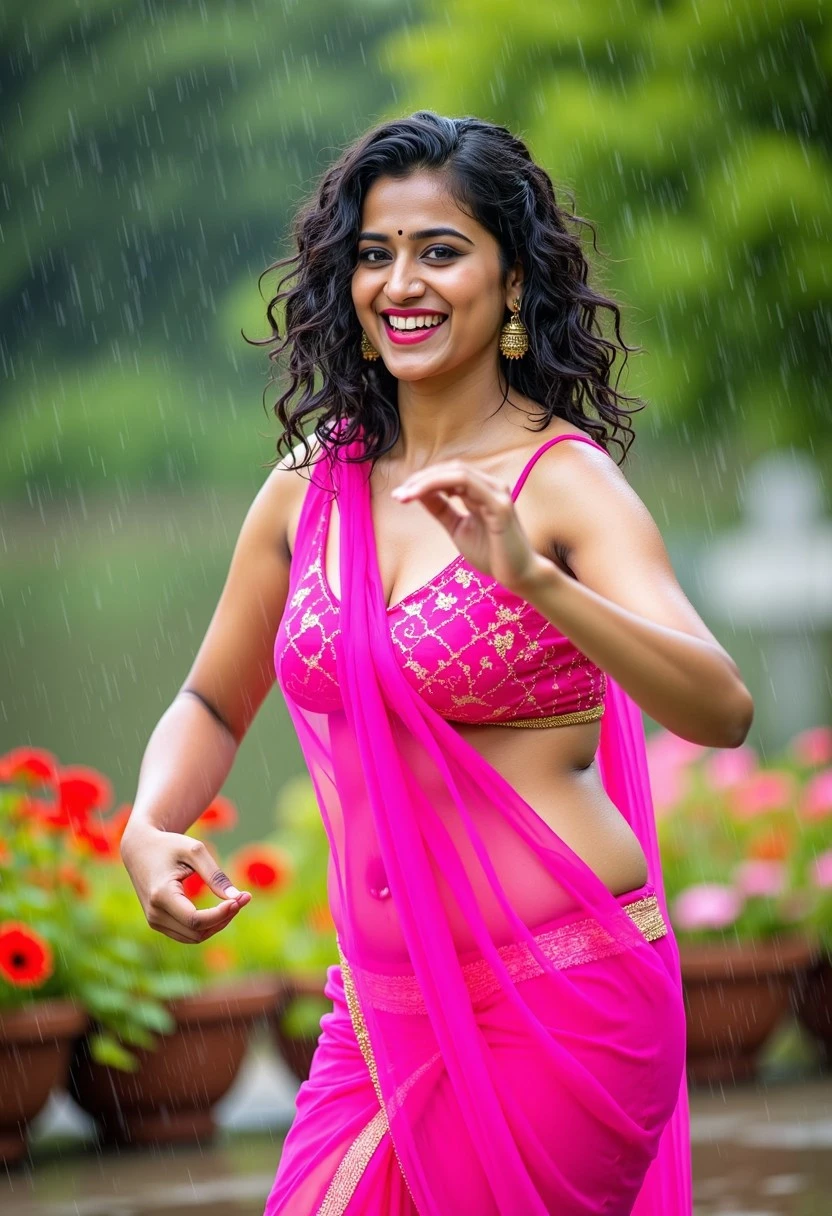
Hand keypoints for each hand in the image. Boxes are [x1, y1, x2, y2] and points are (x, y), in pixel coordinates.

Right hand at [120, 824, 250, 943]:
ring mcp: (154, 921)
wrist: (140, 849)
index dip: (222, 914)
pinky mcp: (158, 923)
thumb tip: (237, 897)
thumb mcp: (194, 851)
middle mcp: (154, 914)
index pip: (196, 920)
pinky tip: (221, 908)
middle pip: (197, 932)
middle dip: (224, 918)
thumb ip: (215, 875)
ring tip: (235, 901)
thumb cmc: (169, 846)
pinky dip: (207, 925)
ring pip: (194, 937)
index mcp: (161, 895)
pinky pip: (187, 934)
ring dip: (218, 923)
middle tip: (243, 897)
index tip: (242, 898)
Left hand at [391, 460, 554, 594]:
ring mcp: (497, 493)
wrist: (517, 575)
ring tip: (405, 495)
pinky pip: (467, 485)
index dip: (423, 480)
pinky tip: (422, 496)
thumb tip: (417, 492)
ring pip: (457, 473)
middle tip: (398, 494)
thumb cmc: (491, 553)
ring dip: (427, 480)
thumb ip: (440, 508)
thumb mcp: (457, 527)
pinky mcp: (500, 505)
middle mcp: (491, 486)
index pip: (449, 474)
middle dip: (421, 478)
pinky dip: (440, 486)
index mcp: (481, 491)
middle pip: (451, 469)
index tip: (400, 495)